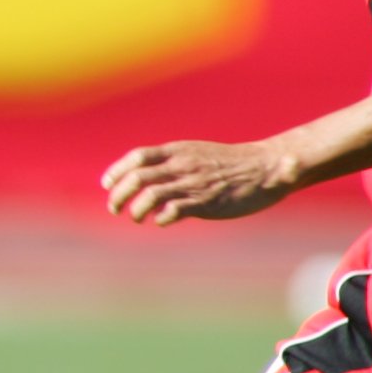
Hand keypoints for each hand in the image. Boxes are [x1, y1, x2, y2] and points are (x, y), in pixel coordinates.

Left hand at [102, 138, 296, 226]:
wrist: (265, 168)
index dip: (117, 170)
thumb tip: (143, 176)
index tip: (106, 184)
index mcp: (178, 151)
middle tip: (113, 208)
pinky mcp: (205, 203)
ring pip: (149, 196)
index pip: (137, 156)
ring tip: (135, 217)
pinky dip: (161, 218)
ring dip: (135, 210)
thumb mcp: (195, 152)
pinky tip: (162, 221)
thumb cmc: (228, 163)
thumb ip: (170, 162)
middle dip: (118, 195)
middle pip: (136, 178)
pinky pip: (173, 211)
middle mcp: (181, 166)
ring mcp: (193, 184)